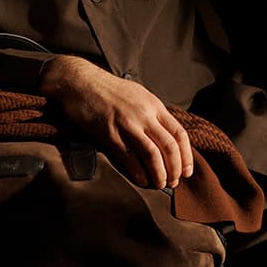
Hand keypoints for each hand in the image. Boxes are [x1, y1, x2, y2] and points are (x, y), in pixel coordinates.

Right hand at [40, 56, 193, 188]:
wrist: (79, 82)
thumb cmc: (107, 89)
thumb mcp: (137, 94)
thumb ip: (152, 113)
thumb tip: (164, 137)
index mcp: (153, 104)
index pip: (179, 134)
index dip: (186, 156)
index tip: (186, 171)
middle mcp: (144, 114)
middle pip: (169, 147)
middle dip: (174, 169)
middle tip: (173, 182)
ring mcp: (126, 124)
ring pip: (152, 155)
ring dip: (158, 174)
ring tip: (159, 184)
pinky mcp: (109, 133)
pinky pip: (128, 157)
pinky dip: (137, 172)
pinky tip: (140, 179)